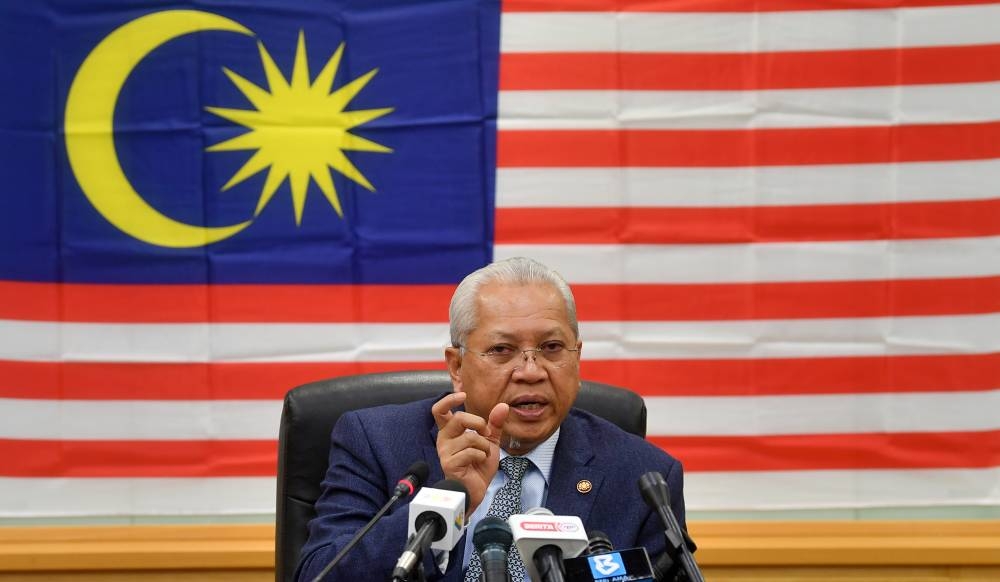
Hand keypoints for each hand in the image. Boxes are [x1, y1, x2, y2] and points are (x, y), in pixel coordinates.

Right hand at [432, 392, 508, 513]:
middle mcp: (444, 439)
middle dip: (478, 423)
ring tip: (483, 455)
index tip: (463, 395)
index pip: (439, 410)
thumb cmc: (478, 466)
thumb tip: (503, 406)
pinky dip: (482, 456)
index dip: (449, 400)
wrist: (476, 490)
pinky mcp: (449, 464)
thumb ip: (494, 424)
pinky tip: (478, 463)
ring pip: (469, 437)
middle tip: (486, 433)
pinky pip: (471, 452)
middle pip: (458, 418)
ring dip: (484, 446)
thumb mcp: (490, 441)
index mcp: (450, 431)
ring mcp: (445, 452)